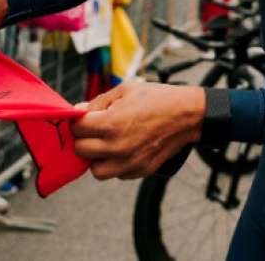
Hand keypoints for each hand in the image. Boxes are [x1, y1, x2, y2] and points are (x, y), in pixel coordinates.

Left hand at [71, 82, 204, 179]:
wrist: (187, 115)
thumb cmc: (158, 99)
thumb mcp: (125, 90)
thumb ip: (98, 102)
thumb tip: (78, 112)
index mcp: (111, 123)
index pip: (77, 129)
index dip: (77, 121)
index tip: (84, 118)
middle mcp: (117, 146)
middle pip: (81, 150)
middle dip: (84, 138)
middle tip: (94, 129)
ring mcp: (129, 162)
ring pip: (96, 170)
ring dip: (97, 157)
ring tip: (106, 144)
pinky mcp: (139, 171)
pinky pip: (116, 174)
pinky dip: (115, 164)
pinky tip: (123, 149)